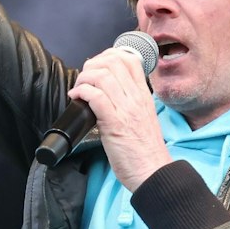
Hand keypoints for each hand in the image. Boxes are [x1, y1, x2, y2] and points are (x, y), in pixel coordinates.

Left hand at [69, 47, 172, 191]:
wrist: (152, 172)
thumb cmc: (145, 151)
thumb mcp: (143, 118)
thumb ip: (130, 104)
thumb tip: (109, 95)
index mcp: (144, 95)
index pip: (129, 59)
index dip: (108, 56)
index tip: (97, 67)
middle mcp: (136, 98)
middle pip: (113, 62)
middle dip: (92, 64)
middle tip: (84, 78)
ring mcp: (126, 109)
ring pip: (102, 75)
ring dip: (83, 78)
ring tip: (78, 90)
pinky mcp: (114, 123)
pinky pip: (95, 96)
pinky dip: (81, 92)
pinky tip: (76, 99)